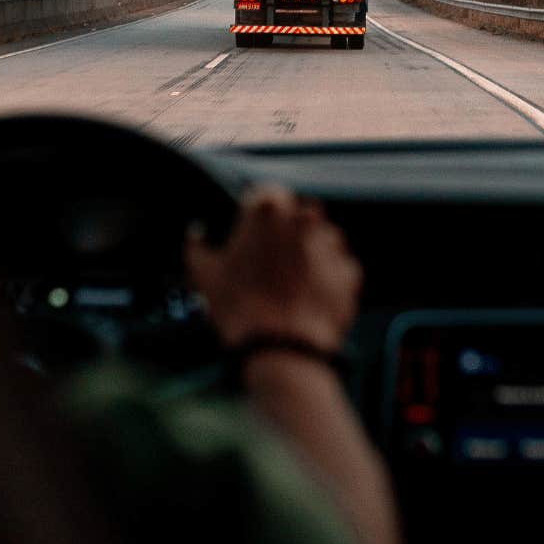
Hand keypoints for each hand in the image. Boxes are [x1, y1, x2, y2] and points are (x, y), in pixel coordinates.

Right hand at [186, 185, 360, 352]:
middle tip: (271, 263)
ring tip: (292, 284)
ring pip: (322, 238)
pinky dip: (328, 279)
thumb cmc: (239, 310)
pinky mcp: (349, 271)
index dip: (258, 215)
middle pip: (297, 215)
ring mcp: (330, 245)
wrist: (280, 351)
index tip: (253, 234)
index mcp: (266, 212)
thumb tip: (195, 235)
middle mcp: (303, 219)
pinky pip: (339, 268)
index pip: (267, 193)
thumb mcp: (203, 275)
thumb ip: (196, 246)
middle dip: (287, 233)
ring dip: (310, 253)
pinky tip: (309, 298)